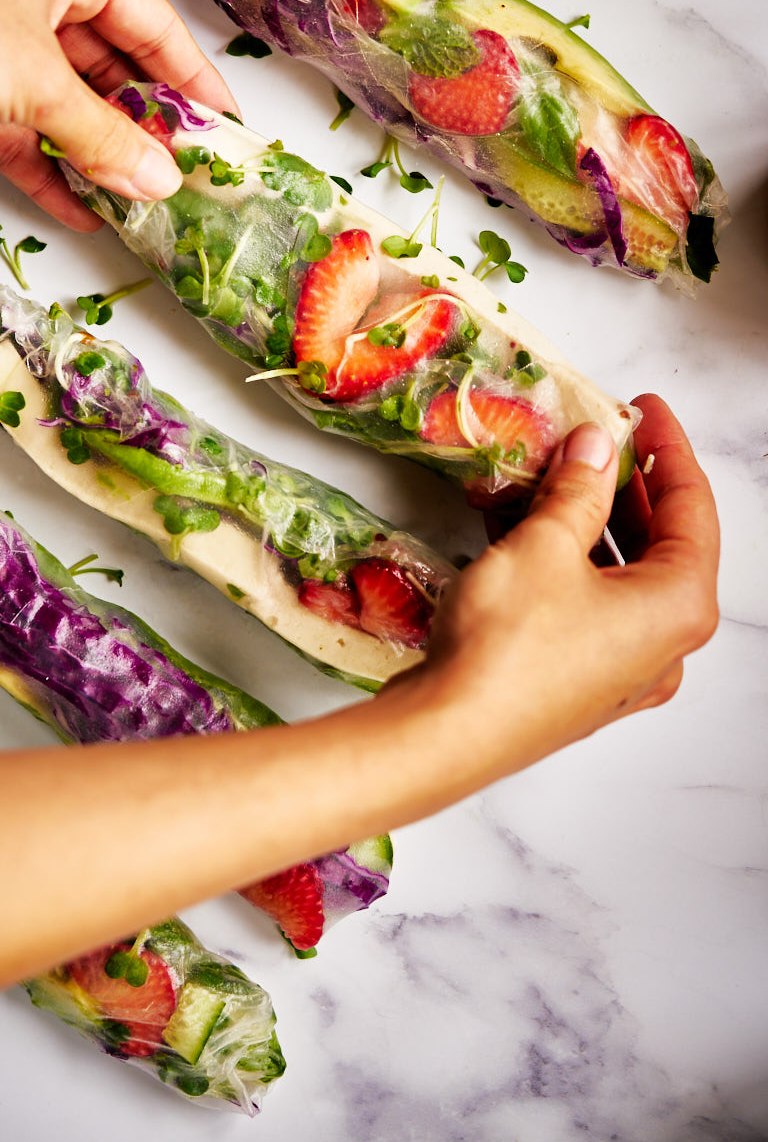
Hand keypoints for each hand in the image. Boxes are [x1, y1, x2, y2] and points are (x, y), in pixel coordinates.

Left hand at [0, 0, 236, 229]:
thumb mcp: (41, 83)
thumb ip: (106, 138)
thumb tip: (162, 179)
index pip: (154, 27)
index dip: (193, 80)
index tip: (226, 129)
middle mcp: (37, 3)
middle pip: (113, 72)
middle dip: (146, 128)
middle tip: (189, 179)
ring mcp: (0, 51)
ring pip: (69, 111)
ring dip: (101, 158)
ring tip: (144, 206)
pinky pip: (25, 139)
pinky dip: (51, 173)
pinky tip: (85, 211)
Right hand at [386, 393, 719, 775]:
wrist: (450, 733)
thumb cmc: (508, 645)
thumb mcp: (545, 546)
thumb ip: (578, 488)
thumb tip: (595, 445)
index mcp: (679, 605)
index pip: (692, 507)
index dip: (667, 448)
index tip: (644, 408)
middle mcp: (665, 644)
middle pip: (660, 543)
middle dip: (624, 484)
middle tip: (599, 435)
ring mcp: (624, 670)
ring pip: (619, 575)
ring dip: (587, 521)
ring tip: (552, 473)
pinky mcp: (580, 683)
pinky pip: (588, 605)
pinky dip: (566, 562)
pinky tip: (524, 525)